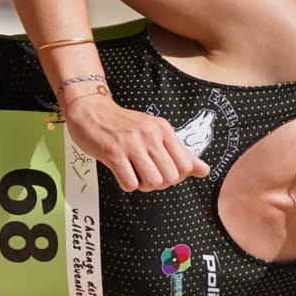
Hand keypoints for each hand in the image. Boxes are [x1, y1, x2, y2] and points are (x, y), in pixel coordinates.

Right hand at [61, 93, 209, 191]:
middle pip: (170, 177)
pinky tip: (122, 173)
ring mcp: (131, 144)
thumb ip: (180, 152)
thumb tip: (204, 170)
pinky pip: (130, 184)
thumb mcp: (155, 132)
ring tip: (135, 174)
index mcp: (163, 129)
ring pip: (153, 182)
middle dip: (160, 183)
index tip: (163, 171)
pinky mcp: (113, 152)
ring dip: (144, 185)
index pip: (186, 166)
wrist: (90, 109)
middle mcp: (150, 135)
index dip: (176, 176)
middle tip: (147, 175)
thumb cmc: (122, 124)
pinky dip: (128, 184)